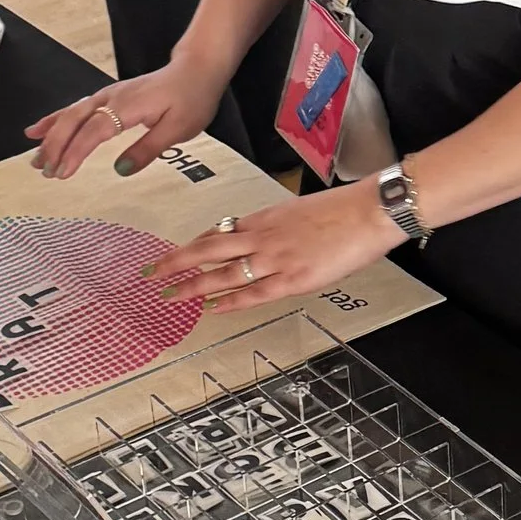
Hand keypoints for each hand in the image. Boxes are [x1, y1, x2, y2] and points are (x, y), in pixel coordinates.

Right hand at [28, 54, 225, 179]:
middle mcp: (112, 98)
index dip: (75, 152)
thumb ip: (148, 148)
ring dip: (51, 137)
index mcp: (128, 107)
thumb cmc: (191, 98)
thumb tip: (120, 169)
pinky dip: (55, 119)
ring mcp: (108, 95)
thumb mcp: (178, 129)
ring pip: (71, 115)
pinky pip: (75, 108)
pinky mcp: (108, 97)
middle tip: (45, 171)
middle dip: (55, 147)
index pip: (94, 131)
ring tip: (36, 159)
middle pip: (74, 121)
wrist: (196, 69)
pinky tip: (38, 130)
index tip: (62, 173)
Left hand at [146, 181, 404, 308]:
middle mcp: (262, 237)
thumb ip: (279, 226)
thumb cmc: (343, 210)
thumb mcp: (301, 211)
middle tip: (151, 273)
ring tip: (170, 296)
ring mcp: (275, 258)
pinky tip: (213, 309)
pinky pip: (253, 293)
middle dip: (176, 262)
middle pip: (207, 249)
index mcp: (265, 218)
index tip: (177, 255)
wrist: (369, 211)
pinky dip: (230, 301)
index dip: (194, 245)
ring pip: (222, 272)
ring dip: (193, 285)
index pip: (219, 232)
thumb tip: (267, 238)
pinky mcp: (293, 278)